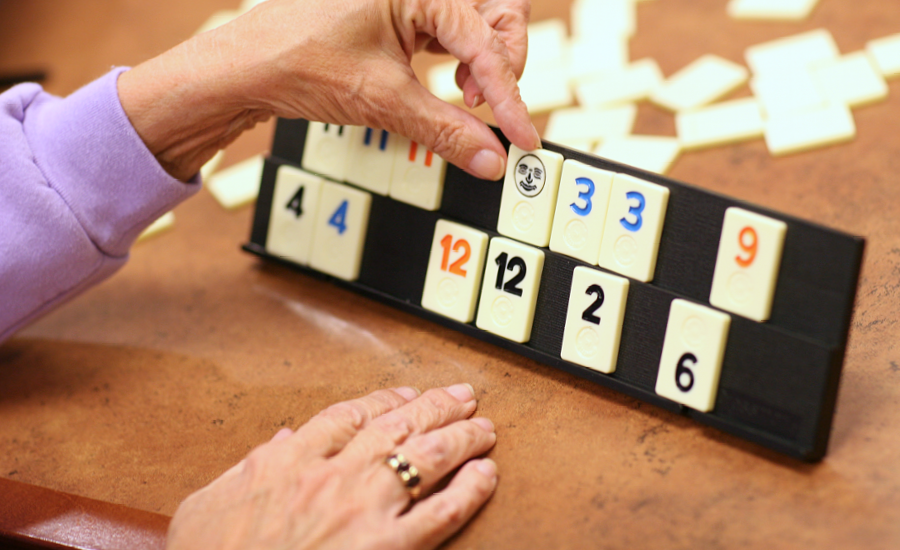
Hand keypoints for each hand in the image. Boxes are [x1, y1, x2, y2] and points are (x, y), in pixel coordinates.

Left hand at [118, 0, 539, 181]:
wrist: (247, 66)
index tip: (521, 137)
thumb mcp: (382, 100)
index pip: (484, 42)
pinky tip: (452, 87)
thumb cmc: (300, 62)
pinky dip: (461, 62)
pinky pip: (451, 31)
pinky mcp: (401, 14)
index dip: (508, 95)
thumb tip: (490, 159)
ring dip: (485, 62)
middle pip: (497, 12)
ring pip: (478, 21)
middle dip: (504, 61)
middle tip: (488, 105)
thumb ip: (445, 131)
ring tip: (466, 99)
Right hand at [165, 384, 497, 549]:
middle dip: (434, 407)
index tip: (404, 395)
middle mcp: (334, 477)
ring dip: (460, 436)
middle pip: (398, 427)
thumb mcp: (205, 507)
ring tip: (482, 426)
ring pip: (426, 458)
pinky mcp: (389, 549)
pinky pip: (441, 513)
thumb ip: (246, 467)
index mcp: (291, 462)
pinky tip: (486, 474)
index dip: (384, 400)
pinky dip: (469, 490)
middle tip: (460, 396)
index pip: (349, 416)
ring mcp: (364, 511)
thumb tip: (280, 441)